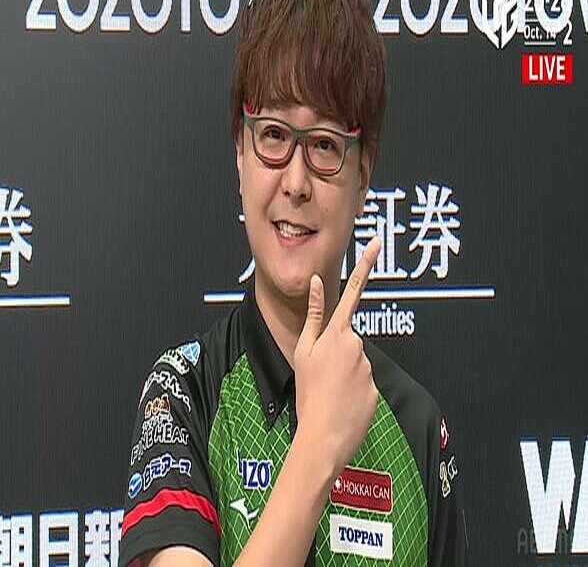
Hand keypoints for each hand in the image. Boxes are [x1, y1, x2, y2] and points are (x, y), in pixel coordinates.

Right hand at [293, 237, 380, 478]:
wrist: (323, 435)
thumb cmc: (307, 392)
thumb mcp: (303, 350)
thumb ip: (313, 315)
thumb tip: (315, 283)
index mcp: (338, 333)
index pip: (351, 292)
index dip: (364, 266)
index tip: (376, 245)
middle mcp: (358, 346)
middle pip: (348, 340)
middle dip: (336, 352)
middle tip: (320, 376)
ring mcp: (369, 368)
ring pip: (355, 363)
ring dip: (343, 373)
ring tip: (328, 392)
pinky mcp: (376, 389)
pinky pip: (363, 383)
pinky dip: (352, 391)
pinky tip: (340, 403)